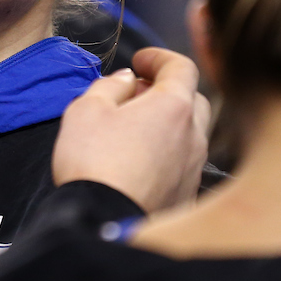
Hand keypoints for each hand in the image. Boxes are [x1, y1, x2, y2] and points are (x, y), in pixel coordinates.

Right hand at [52, 47, 210, 212]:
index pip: (182, 67)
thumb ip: (109, 86)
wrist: (104, 223)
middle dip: (167, 89)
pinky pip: (183, 163)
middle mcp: (194, 136)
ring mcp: (193, 168)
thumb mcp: (87, 109)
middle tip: (136, 93)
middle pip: (192, 99)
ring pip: (190, 133)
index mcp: (173, 106)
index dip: (159, 57)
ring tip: (134, 129)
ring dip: (168, 123)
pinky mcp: (187, 195)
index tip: (139, 61)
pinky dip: (167, 152)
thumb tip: (126, 80)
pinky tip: (140, 161)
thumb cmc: (93, 161)